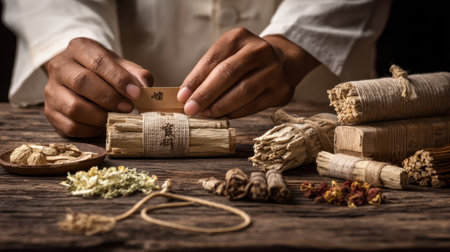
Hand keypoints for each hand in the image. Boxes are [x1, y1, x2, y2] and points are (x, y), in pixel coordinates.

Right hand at [43, 37, 152, 136]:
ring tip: (116, 118)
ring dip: (100, 117)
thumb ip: (135, 74)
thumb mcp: (120, 64)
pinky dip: (91, 130)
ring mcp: (52, 90)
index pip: (98, 62)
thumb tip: (146, 87)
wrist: (78, 73)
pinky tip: (104, 126)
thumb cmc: (104, 70)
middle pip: (82, 83)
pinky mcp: (50, 112)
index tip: (137, 94)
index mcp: (80, 49)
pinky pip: (70, 126)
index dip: (119, 79)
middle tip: (128, 108)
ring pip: (73, 108)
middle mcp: (60, 67)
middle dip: (110, 98)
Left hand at [177, 27, 318, 117]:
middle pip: (228, 73)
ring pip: (243, 92)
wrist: (285, 61)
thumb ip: (209, 72)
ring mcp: (274, 70)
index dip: (196, 79)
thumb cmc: (246, 61)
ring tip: (205, 113)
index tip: (182, 96)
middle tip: (190, 109)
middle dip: (206, 94)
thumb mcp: (228, 55)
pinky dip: (235, 112)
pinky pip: (253, 105)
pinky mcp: (281, 91)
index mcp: (240, 37)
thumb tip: (187, 96)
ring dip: (220, 106)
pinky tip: (223, 115)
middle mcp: (260, 50)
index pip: (213, 59)